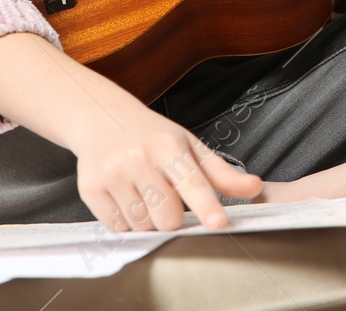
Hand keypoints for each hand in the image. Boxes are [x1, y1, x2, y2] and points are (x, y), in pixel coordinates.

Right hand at [71, 110, 263, 232]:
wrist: (102, 119)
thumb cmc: (153, 136)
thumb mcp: (189, 146)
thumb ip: (222, 173)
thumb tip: (255, 188)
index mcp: (168, 145)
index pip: (192, 181)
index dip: (206, 206)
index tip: (218, 223)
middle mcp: (138, 157)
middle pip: (167, 217)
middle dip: (171, 216)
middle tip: (165, 195)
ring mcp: (112, 174)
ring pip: (142, 226)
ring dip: (148, 219)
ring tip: (142, 192)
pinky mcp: (90, 189)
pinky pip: (117, 227)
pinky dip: (126, 221)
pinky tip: (125, 197)